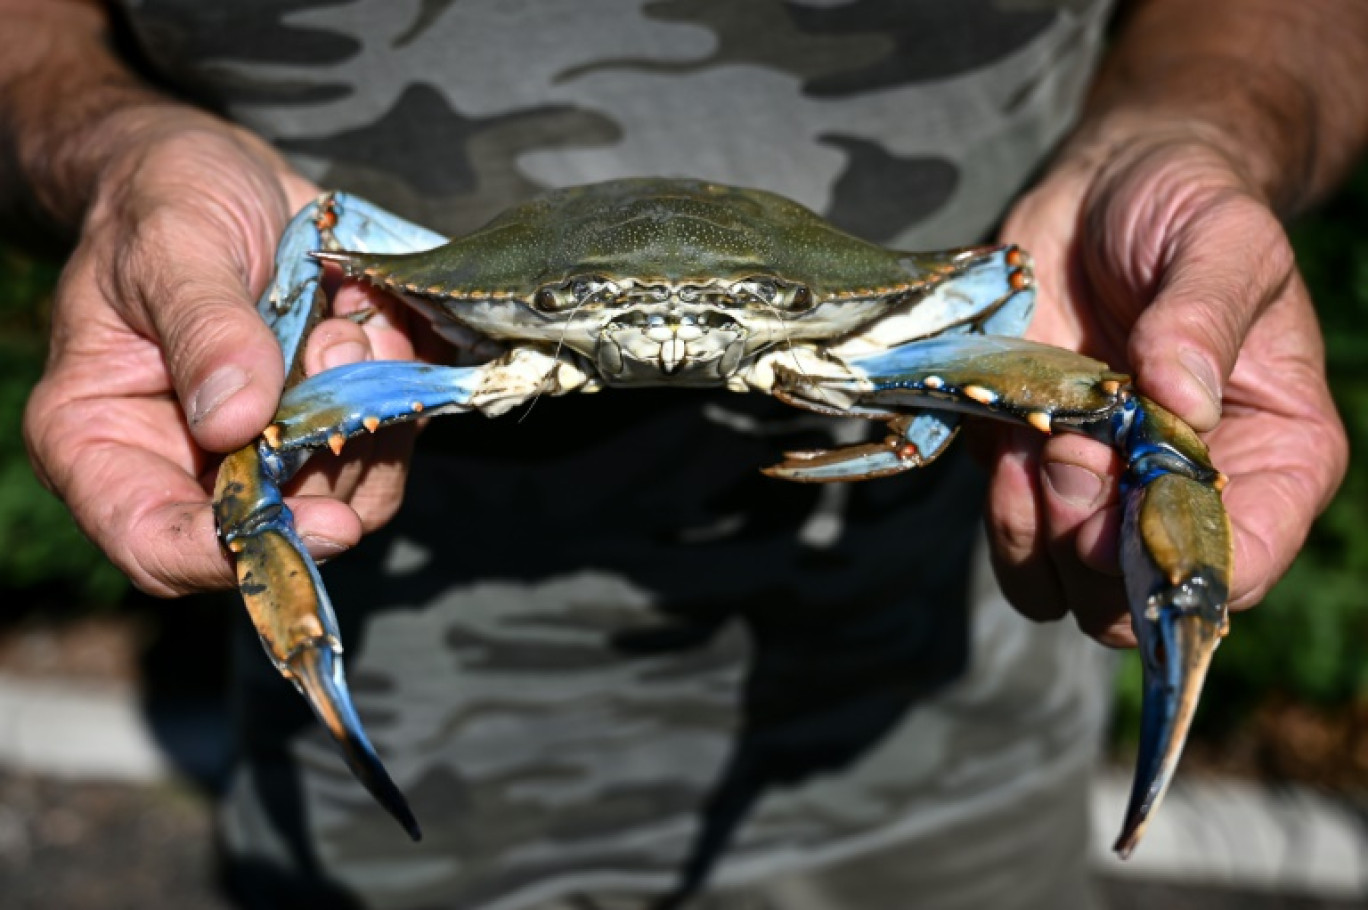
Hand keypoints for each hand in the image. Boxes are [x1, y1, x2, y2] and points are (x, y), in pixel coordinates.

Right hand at [22, 110, 418, 595]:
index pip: (155, 544)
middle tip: (339, 350)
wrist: (217, 169)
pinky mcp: (327, 420)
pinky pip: (386, 440)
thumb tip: (234, 421)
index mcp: (102, 437)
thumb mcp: (170, 243)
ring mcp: (265, 447)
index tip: (322, 522)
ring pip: (347, 491)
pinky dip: (399, 388)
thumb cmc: (162, 197)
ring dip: (371, 413)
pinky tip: (373, 320)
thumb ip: (203, 327)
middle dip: (330, 457)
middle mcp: (185, 461)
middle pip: (273, 530)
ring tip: (346, 321)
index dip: (235, 554)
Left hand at [990, 135, 1347, 645]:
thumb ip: (1206, 315)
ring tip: (1037, 447)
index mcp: (1275, 456)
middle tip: (1072, 458)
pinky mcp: (1032, 473)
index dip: (1177, 562)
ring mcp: (1104, 491)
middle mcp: (1188, 493)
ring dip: (1036, 535)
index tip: (1129, 505)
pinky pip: (1010, 539)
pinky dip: (998, 507)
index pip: (1241, 563)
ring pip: (1063, 591)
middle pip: (1138, 599)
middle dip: (1095, 549)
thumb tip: (1180, 399)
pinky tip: (1005, 437)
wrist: (1101, 189)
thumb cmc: (1185, 208)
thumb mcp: (1222, 238)